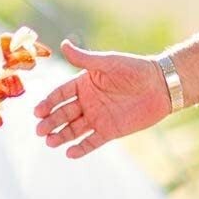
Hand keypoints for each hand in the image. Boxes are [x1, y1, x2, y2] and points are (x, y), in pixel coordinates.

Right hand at [33, 40, 171, 158]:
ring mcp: (97, 117)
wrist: (160, 85)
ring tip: (50, 142)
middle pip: (64, 114)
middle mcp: (88, 102)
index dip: (48, 103)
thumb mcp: (108, 62)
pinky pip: (92, 141)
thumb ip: (85, 59)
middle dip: (51, 122)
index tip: (38, 112)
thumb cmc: (135, 69)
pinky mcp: (109, 131)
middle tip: (40, 130)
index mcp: (84, 84)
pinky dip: (81, 148)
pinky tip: (70, 153)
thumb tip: (62, 45)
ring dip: (61, 136)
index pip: (60, 95)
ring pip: (74, 129)